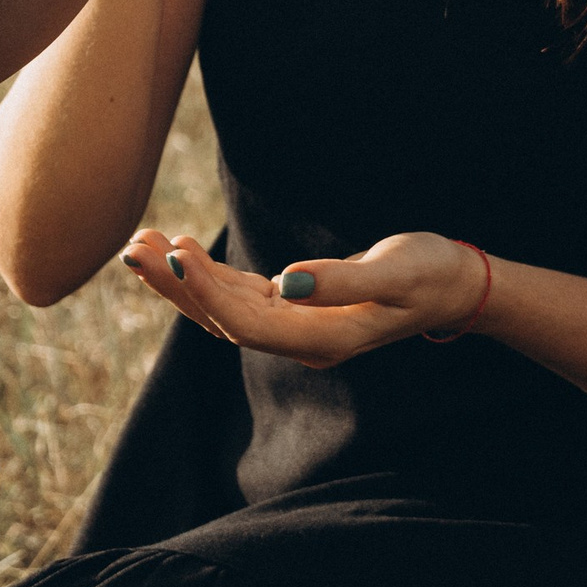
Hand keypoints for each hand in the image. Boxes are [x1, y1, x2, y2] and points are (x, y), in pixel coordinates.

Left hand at [117, 227, 489, 366]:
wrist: (453, 285)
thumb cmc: (430, 273)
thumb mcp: (396, 273)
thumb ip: (342, 281)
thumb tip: (286, 284)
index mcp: (323, 340)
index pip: (249, 323)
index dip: (208, 292)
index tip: (176, 255)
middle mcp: (302, 341)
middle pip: (223, 320)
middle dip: (176, 285)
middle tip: (133, 246)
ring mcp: (295, 328)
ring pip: (223, 309)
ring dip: (180, 280)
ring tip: (140, 245)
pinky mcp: (293, 308)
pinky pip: (237, 297)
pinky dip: (204, 276)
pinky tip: (176, 254)